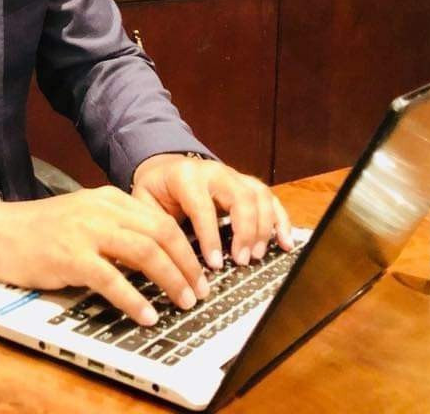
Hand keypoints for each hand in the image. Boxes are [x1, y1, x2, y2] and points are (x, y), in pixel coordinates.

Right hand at [0, 186, 211, 324]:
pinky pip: (112, 279)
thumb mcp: (86, 217)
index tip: (200, 272)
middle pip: (160, 233)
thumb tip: (156, 257)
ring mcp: (87, 232)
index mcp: (109, 199)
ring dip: (170, 280)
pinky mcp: (71, 256)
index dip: (187, 247)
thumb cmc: (43, 230)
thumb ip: (118, 229)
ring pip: (144, 252)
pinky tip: (146, 314)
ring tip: (182, 302)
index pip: (161, 220)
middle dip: (186, 265)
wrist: (0, 232)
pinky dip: (134, 299)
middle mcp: (102, 209)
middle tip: (200, 291)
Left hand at [131, 154, 292, 268]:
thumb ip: (155, 224)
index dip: (210, 236)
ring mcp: (233, 175)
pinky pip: (270, 198)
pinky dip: (281, 220)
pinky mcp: (246, 183)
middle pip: (240, 197)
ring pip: (259, 196)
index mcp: (186, 176)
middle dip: (244, 231)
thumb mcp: (144, 203)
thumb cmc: (155, 188)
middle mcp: (214, 172)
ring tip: (257, 255)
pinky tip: (286, 243)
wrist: (164, 165)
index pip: (203, 206)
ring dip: (263, 228)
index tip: (214, 265)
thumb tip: (164, 259)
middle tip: (241, 260)